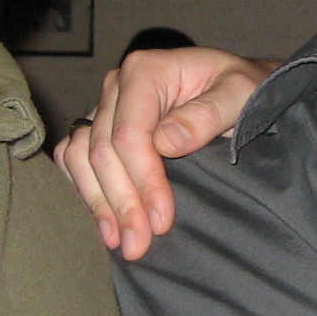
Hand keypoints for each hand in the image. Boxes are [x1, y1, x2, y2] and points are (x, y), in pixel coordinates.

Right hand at [54, 48, 270, 258]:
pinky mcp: (100, 128)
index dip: (143, 181)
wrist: (236, 88)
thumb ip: (208, 114)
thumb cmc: (242, 88)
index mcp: (145, 71)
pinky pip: (74, 159)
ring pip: (79, 157)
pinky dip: (85, 190)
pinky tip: (104, 221)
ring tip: (118, 241)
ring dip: (97, 203)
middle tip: (138, 244)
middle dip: (121, 203)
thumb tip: (166, 142)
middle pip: (102, 151)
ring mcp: (103, 108)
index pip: (130, 134)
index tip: (162, 219)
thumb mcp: (240, 93)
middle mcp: (116, 87)